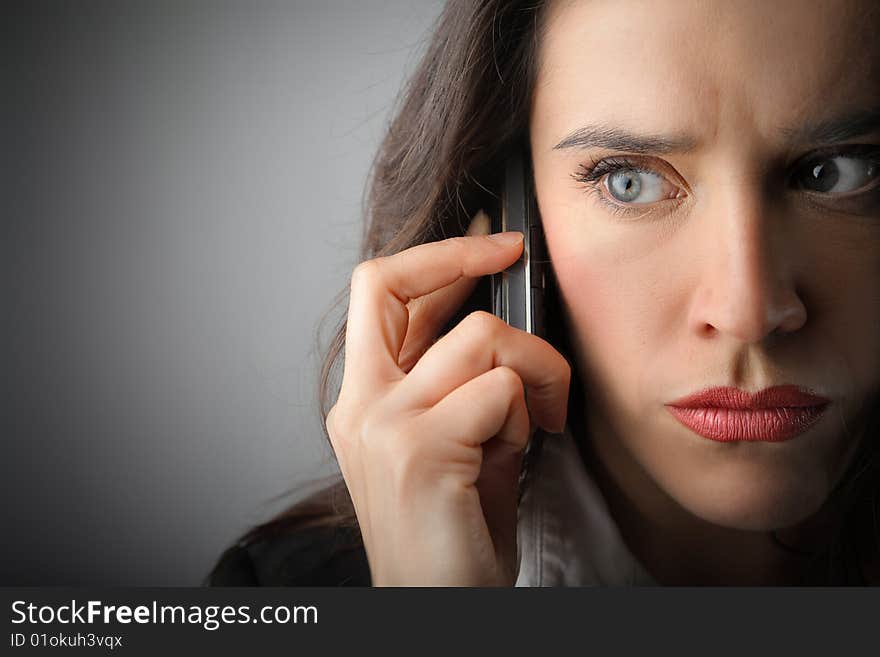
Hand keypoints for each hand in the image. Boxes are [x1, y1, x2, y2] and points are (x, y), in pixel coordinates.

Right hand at [326, 210, 570, 585]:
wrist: (441, 604)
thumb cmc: (455, 532)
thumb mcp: (458, 441)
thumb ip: (465, 381)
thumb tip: (498, 319)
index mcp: (363, 401)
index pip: (379, 295)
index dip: (436, 257)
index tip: (486, 244)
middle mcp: (361, 406)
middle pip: (389, 284)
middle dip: (460, 254)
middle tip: (508, 252)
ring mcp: (384, 425)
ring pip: (480, 336)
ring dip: (531, 367)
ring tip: (539, 413)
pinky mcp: (419, 451)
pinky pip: (501, 390)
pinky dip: (528, 413)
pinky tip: (524, 446)